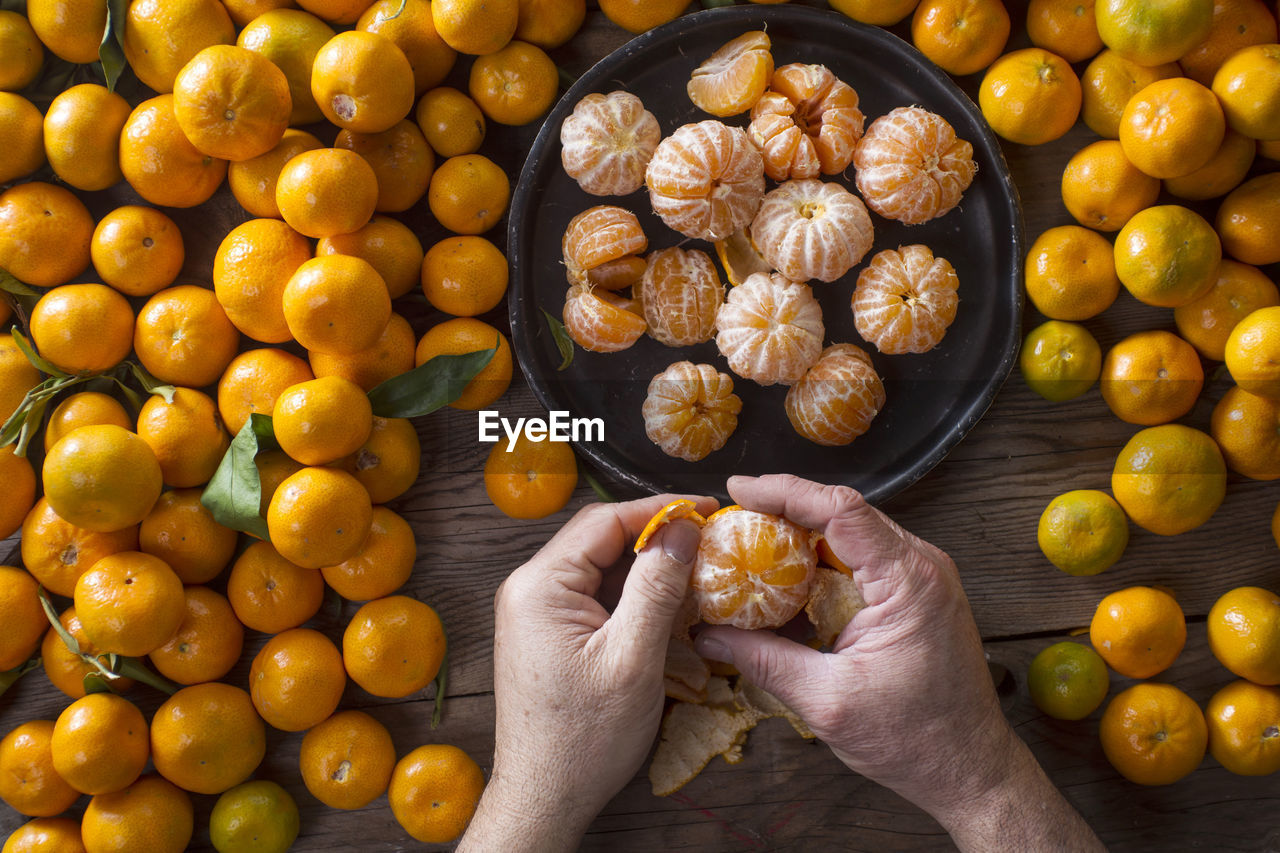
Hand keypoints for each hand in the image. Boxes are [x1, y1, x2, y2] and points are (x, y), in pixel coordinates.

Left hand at [460, 494, 715, 851]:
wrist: (544, 797)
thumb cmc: (585, 738)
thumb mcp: (633, 659)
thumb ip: (657, 588)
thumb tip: (683, 529)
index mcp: (539, 585)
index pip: (605, 522)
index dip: (660, 509)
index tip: (709, 508)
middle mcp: (528, 588)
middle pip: (600, 539)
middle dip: (656, 534)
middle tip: (710, 536)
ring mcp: (534, 612)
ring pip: (599, 567)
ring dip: (646, 566)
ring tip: (698, 566)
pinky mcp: (547, 633)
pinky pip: (593, 595)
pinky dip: (631, 593)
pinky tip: (667, 602)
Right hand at [694, 475, 1101, 850]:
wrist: (971, 770)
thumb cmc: (914, 740)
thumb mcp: (826, 701)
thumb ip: (764, 660)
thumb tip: (707, 636)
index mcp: (909, 581)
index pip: (841, 510)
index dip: (785, 491)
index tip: (739, 490)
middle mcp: (923, 566)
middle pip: (845, 512)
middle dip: (785, 508)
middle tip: (733, 517)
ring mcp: (924, 577)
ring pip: (853, 532)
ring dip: (802, 533)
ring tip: (750, 540)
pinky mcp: (917, 594)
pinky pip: (863, 558)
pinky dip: (822, 559)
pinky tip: (788, 576)